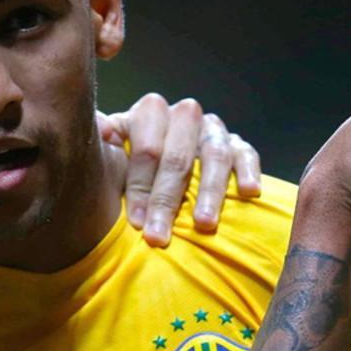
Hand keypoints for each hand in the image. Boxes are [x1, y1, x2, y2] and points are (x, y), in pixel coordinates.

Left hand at [98, 94, 261, 245]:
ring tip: (203, 224)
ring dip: (209, 191)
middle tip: (159, 236)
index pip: (146, 147)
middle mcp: (183, 116)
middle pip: (177, 155)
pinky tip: (249, 192)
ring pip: (214, 154)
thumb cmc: (127, 168)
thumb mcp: (108, 154)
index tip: (136, 222)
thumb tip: (100, 133)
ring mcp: (212, 129)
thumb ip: (101, 142)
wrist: (154, 170)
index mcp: (148, 114)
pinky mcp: (237, 144)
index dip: (140, 186)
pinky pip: (247, 153)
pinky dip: (249, 171)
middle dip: (166, 199)